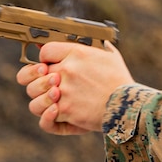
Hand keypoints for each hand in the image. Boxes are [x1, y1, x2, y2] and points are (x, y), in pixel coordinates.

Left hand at [16, 41, 133, 134]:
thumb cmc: (122, 83)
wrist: (129, 106)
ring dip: (40, 100)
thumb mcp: (113, 58)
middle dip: (37, 80)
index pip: (44, 51)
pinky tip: (55, 115)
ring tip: (53, 102)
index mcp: (76, 53)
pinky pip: (44, 117)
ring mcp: (63, 91)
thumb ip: (103, 49)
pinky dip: (47, 118)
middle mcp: (66, 70)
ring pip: (33, 96)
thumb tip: (103, 43)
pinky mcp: (66, 111)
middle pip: (32, 73)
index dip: (44, 59)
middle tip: (47, 86)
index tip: (49, 66)